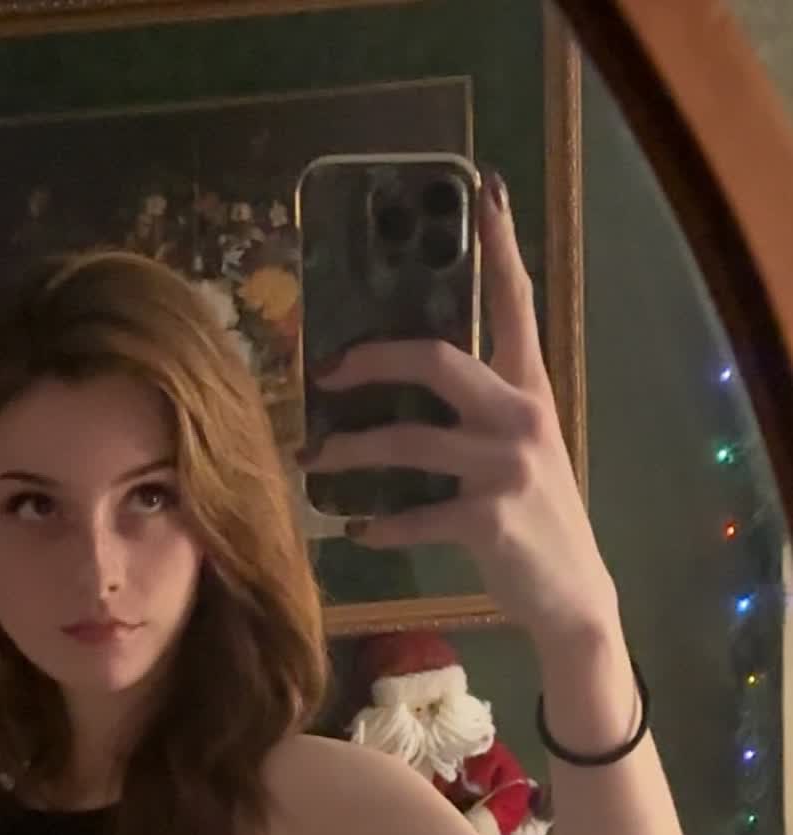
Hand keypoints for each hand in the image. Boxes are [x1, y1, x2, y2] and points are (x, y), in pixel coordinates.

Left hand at [309, 173, 619, 646]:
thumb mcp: (521, 450)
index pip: (515, 303)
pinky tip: (357, 530)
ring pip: (408, 441)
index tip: (482, 191)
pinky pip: (415, 514)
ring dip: (350, 452)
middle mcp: (519, 416)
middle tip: (324, 373)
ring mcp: (506, 467)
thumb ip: (481, 411)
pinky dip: (379, 525)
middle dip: (371, 359)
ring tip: (311, 462)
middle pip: (437, 358)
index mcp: (529, 388)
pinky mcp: (489, 520)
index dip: (499, 247)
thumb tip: (410, 382)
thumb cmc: (536, 520)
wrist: (572, 595)